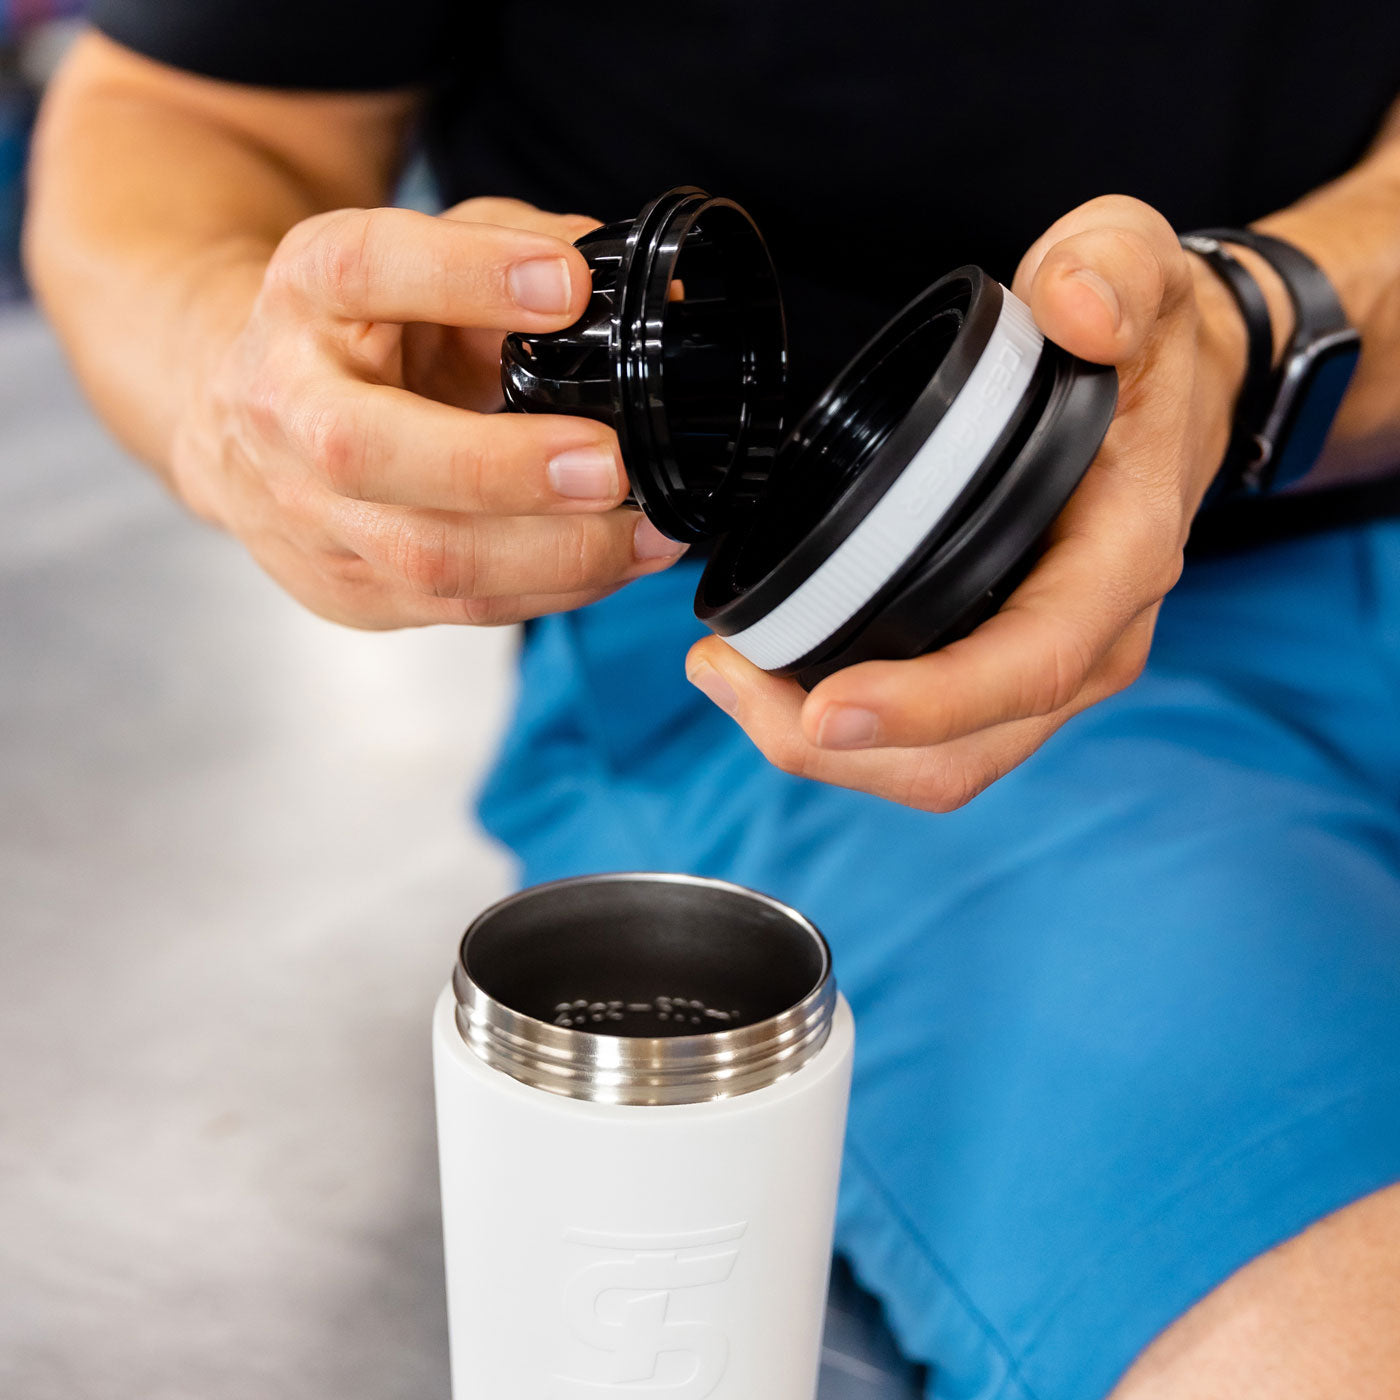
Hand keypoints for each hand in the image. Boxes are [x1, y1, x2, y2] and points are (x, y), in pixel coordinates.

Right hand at [170, 197, 686, 628]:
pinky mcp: (348, 590)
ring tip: (647, 532)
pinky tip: (615, 564)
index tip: (571, 287)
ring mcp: (307, 513)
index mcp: (305, 292)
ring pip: (424, 555)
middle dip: (503, 468)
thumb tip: (659, 292)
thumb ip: (525, 249)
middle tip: (609, 465)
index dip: (464, 276)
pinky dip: (553, 589)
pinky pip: (461, 608)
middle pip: (367, 450)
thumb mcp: (427, 260)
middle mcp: (288, 405)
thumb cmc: (362, 330)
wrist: (243, 422)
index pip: (364, 269)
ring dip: (552, 554)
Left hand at [685, 196, 1246, 809]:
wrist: (1176, 396)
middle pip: (967, 750)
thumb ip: (1109, 271)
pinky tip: (772, 675)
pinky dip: (849, 730)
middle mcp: (1094, 641)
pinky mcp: (1010, 671)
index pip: (1030, 665)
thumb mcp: (1135, 266)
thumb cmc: (1141, 347)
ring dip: (828, 749)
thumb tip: (1074, 307)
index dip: (928, 704)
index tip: (824, 707)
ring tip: (726, 675)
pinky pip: (932, 738)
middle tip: (723, 674)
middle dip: (837, 745)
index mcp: (1119, 561)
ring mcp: (1053, 669)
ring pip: (943, 763)